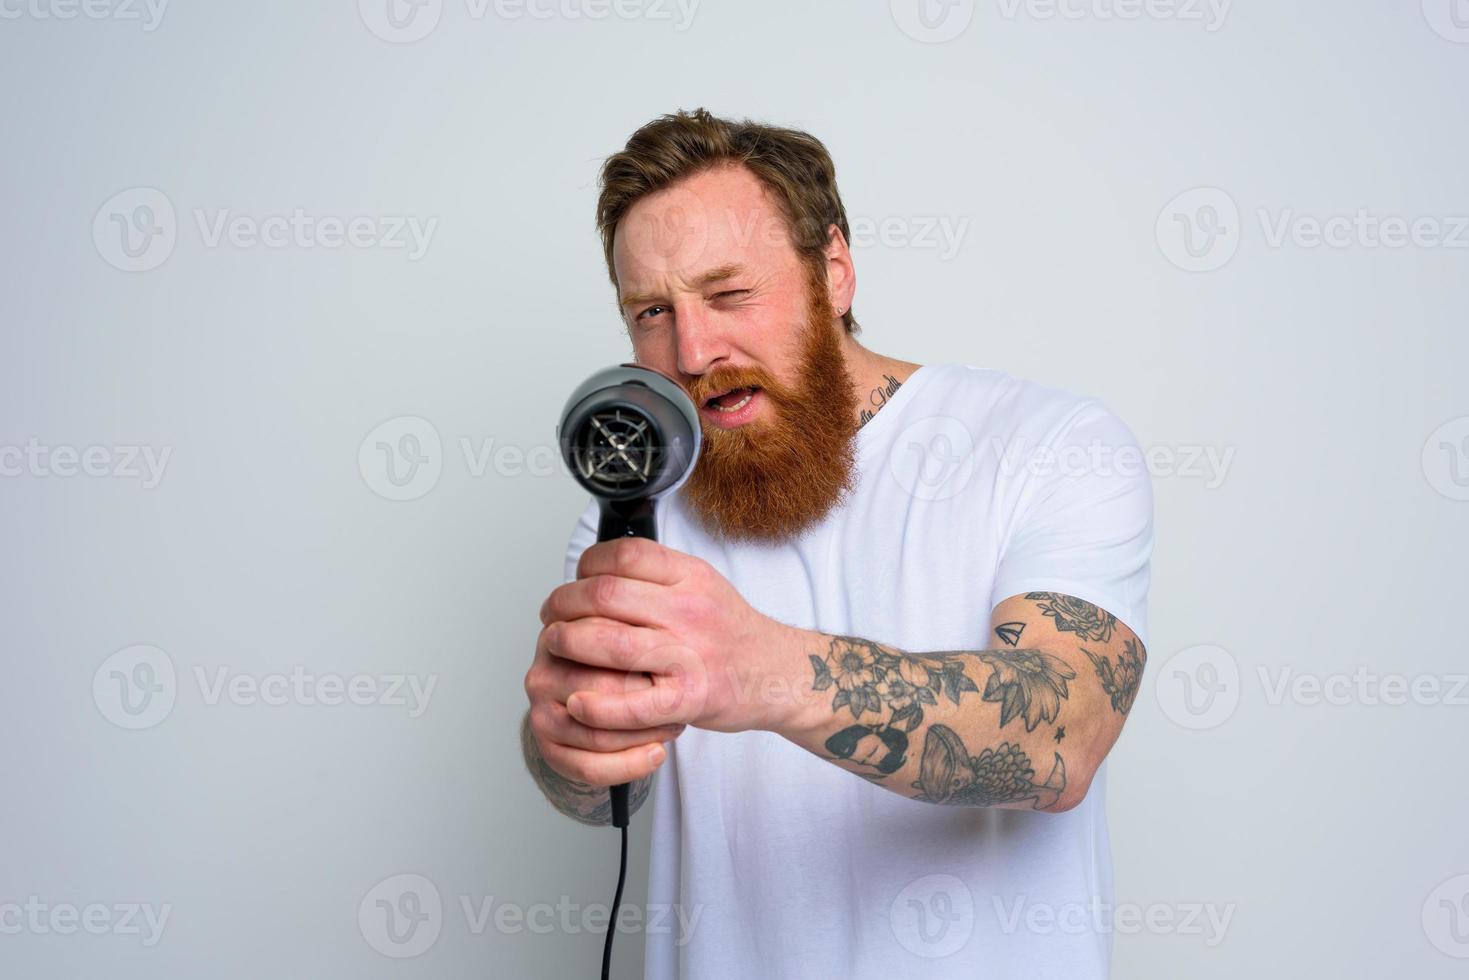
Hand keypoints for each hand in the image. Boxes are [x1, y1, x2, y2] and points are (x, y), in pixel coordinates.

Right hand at [523, 613, 683, 787]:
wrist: (594, 699)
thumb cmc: (614, 664)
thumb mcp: (621, 634)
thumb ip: (633, 630)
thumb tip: (667, 640)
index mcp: (558, 637)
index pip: (599, 645)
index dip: (642, 656)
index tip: (674, 661)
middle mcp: (542, 676)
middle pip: (599, 690)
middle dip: (646, 697)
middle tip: (681, 698)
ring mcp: (540, 714)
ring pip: (597, 734)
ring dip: (644, 734)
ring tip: (674, 725)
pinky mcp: (549, 750)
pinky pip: (589, 767)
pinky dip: (629, 765)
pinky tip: (655, 753)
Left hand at [538, 536, 804, 734]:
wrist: (779, 674)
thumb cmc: (732, 634)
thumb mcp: (703, 585)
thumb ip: (657, 575)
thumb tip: (599, 568)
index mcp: (691, 577)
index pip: (625, 555)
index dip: (586, 565)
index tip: (575, 579)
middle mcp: (690, 611)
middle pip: (605, 595)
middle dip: (564, 604)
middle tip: (551, 616)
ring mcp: (690, 655)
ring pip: (610, 642)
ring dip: (567, 644)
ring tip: (555, 647)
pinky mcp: (689, 699)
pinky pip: (633, 703)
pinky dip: (597, 705)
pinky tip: (578, 702)